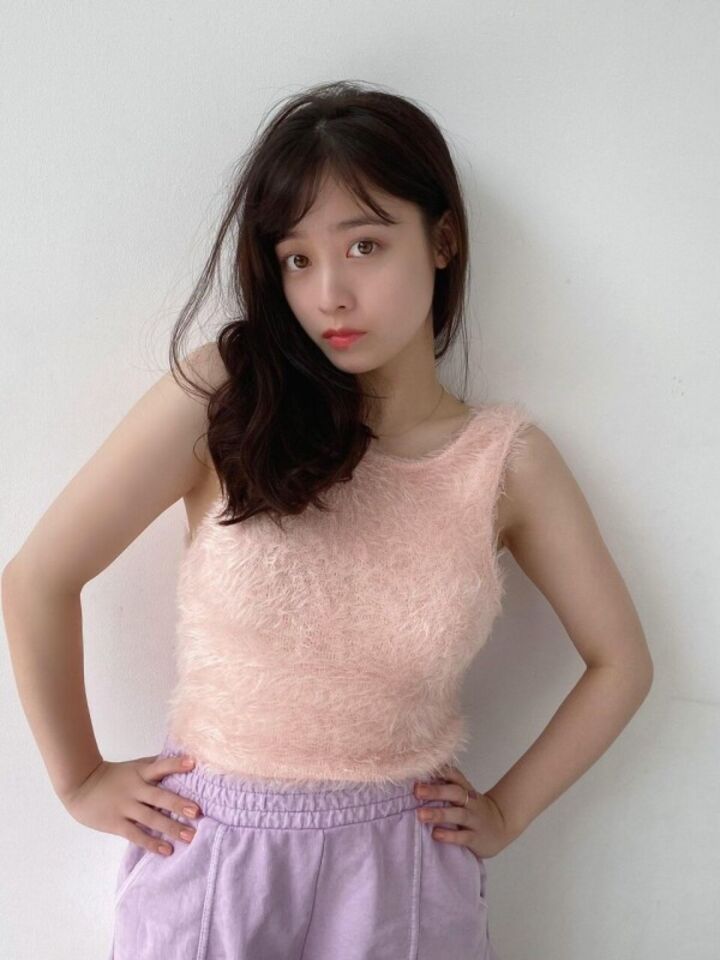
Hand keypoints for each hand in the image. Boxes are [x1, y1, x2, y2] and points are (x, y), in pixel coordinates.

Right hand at [60, 753, 203, 856]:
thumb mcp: (134, 766)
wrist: (81, 786)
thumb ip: (154, 765)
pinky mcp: (116, 824)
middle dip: (179, 804)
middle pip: (159, 797)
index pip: (160, 766)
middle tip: (197, 812)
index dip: (175, 764)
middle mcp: (135, 789)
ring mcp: (125, 807)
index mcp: (140, 772)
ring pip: (151, 818)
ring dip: (171, 828)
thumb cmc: (114, 776)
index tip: (193, 763)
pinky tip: (166, 850)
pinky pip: (136, 835)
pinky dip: (152, 843)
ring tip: (190, 836)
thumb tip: (182, 759)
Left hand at [414, 763, 515, 858]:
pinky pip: (463, 836)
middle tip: (417, 791)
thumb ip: (446, 787)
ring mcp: (475, 820)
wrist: (502, 826)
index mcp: (466, 789)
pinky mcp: (476, 838)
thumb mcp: (464, 794)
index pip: (455, 775)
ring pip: (458, 814)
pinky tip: (436, 834)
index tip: (422, 770)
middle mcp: (471, 802)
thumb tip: (417, 780)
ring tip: (421, 814)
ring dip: (439, 814)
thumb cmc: (474, 809)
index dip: (441, 772)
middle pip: (455, 792)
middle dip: (436, 791)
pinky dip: (449, 835)